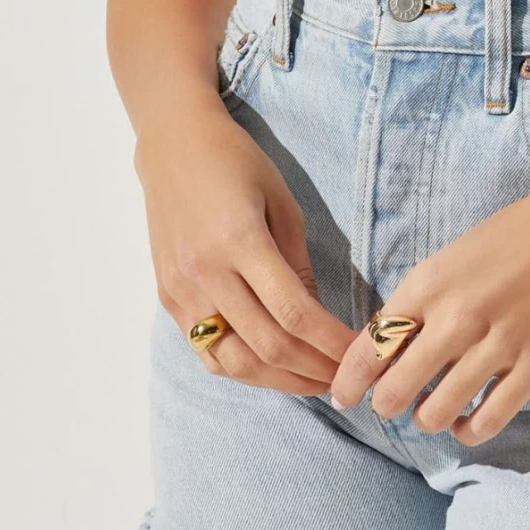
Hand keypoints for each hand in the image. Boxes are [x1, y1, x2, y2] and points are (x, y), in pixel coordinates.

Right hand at [136, 93, 354, 393]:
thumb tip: (316, 318)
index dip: (331, 342)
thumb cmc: (236, 163)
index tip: (361, 354)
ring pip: (233, 362)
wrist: (173, 146)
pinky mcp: (168, 299)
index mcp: (239, 241)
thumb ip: (298, 263)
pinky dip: (242, 370)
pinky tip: (272, 371)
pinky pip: (206, 352)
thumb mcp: (281, 201)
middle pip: (266, 346)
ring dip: (279, 381)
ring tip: (315, 383)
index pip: (294, 312)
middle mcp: (205, 273)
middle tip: (347, 379)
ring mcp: (181, 291)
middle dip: (313, 370)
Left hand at [328, 161, 529, 442]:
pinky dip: (468, 430)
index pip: (370, 346)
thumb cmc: (520, 233)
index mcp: (429, 282)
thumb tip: (389, 348)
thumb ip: (422, 301)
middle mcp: (457, 315)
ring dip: (427, 419)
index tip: (342, 396)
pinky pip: (488, 420)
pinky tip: (466, 422)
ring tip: (432, 411)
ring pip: (437, 412)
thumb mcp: (456, 256)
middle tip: (392, 403)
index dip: (349, 380)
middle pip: (395, 389)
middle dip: (385, 405)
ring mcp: (499, 342)